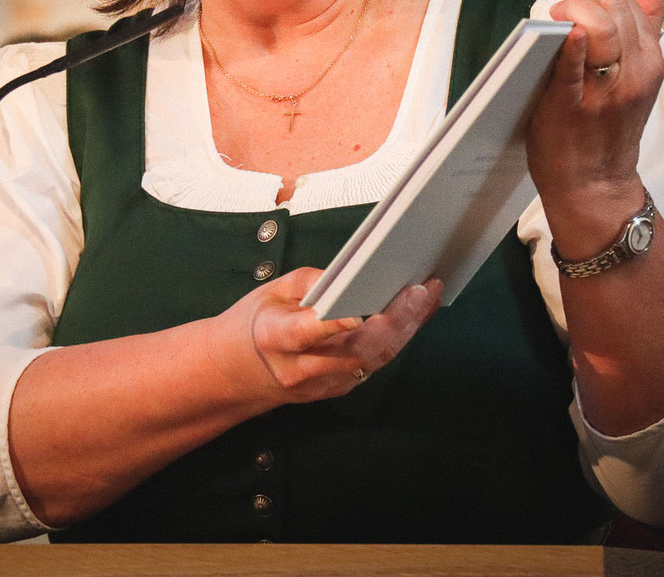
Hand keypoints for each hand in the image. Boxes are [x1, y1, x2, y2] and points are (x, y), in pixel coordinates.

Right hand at [210, 268, 442, 403]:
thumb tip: (353, 273)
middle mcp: (299, 369)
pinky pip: (373, 365)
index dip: (333, 325)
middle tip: (419, 292)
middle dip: (392, 321)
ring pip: (371, 361)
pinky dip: (396, 339)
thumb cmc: (256, 323)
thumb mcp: (270, 291)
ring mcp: (320, 386)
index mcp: (275, 338)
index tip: (359, 312)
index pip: (305, 334)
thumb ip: (311, 283)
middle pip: (353, 350)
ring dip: (404, 330)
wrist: (235, 373)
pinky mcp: (337, 390)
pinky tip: (415, 315)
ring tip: (427, 297)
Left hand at [526, 0, 663, 227]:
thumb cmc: (609, 126)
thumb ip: (647, 22)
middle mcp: (636, 72)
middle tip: (561, 23)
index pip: (625, 2)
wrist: (595, 186)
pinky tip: (563, 35)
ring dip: (571, 17)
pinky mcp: (573, 106)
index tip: (577, 16)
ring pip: (596, 24)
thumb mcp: (639, 74)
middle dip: (581, 3)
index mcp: (650, 60)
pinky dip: (568, 45)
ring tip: (557, 34)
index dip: (596, 0)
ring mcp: (606, 90)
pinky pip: (572, 64)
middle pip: (611, 6)